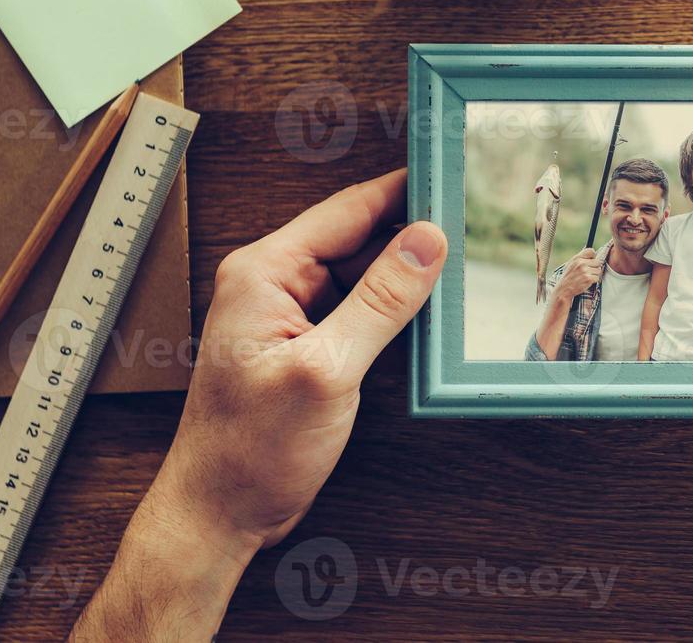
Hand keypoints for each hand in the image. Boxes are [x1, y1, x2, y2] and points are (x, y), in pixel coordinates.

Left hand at [72, 170, 446, 640]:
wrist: (220, 514)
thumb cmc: (250, 450)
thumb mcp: (328, 369)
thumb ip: (381, 301)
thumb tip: (426, 241)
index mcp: (265, 272)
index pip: (348, 210)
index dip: (404, 191)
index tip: (451, 177)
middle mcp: (274, 283)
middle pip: (359, 237)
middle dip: (412, 235)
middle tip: (472, 230)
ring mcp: (289, 315)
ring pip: (364, 274)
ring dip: (406, 276)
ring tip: (458, 271)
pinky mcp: (306, 345)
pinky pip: (358, 309)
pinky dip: (393, 310)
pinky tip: (427, 315)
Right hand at [554, 248, 602, 298]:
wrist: (564, 289)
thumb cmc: (568, 276)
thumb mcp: (571, 264)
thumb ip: (580, 258)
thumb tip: (592, 253)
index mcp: (577, 258)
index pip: (591, 251)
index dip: (593, 256)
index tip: (592, 260)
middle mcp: (581, 263)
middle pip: (597, 262)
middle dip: (594, 267)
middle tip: (588, 271)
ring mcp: (585, 271)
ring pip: (598, 270)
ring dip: (594, 274)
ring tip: (586, 277)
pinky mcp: (588, 279)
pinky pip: (597, 278)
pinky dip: (593, 280)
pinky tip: (587, 281)